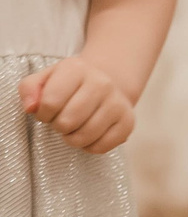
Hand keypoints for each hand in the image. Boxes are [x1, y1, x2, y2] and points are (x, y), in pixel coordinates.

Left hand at [19, 55, 137, 153]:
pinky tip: (89, 135)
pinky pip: (101, 147)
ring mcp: (117, 103)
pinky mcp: (128, 121)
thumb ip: (29, 89)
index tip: (47, 112)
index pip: (50, 102)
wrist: (108, 83)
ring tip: (73, 129)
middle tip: (62, 120)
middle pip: (67, 121)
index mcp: (77, 69)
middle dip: (58, 126)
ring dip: (72, 139)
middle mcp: (102, 83)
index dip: (42, 114)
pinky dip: (89, 147)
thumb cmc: (68, 85)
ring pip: (84, 137)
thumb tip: (31, 108)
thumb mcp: (45, 79)